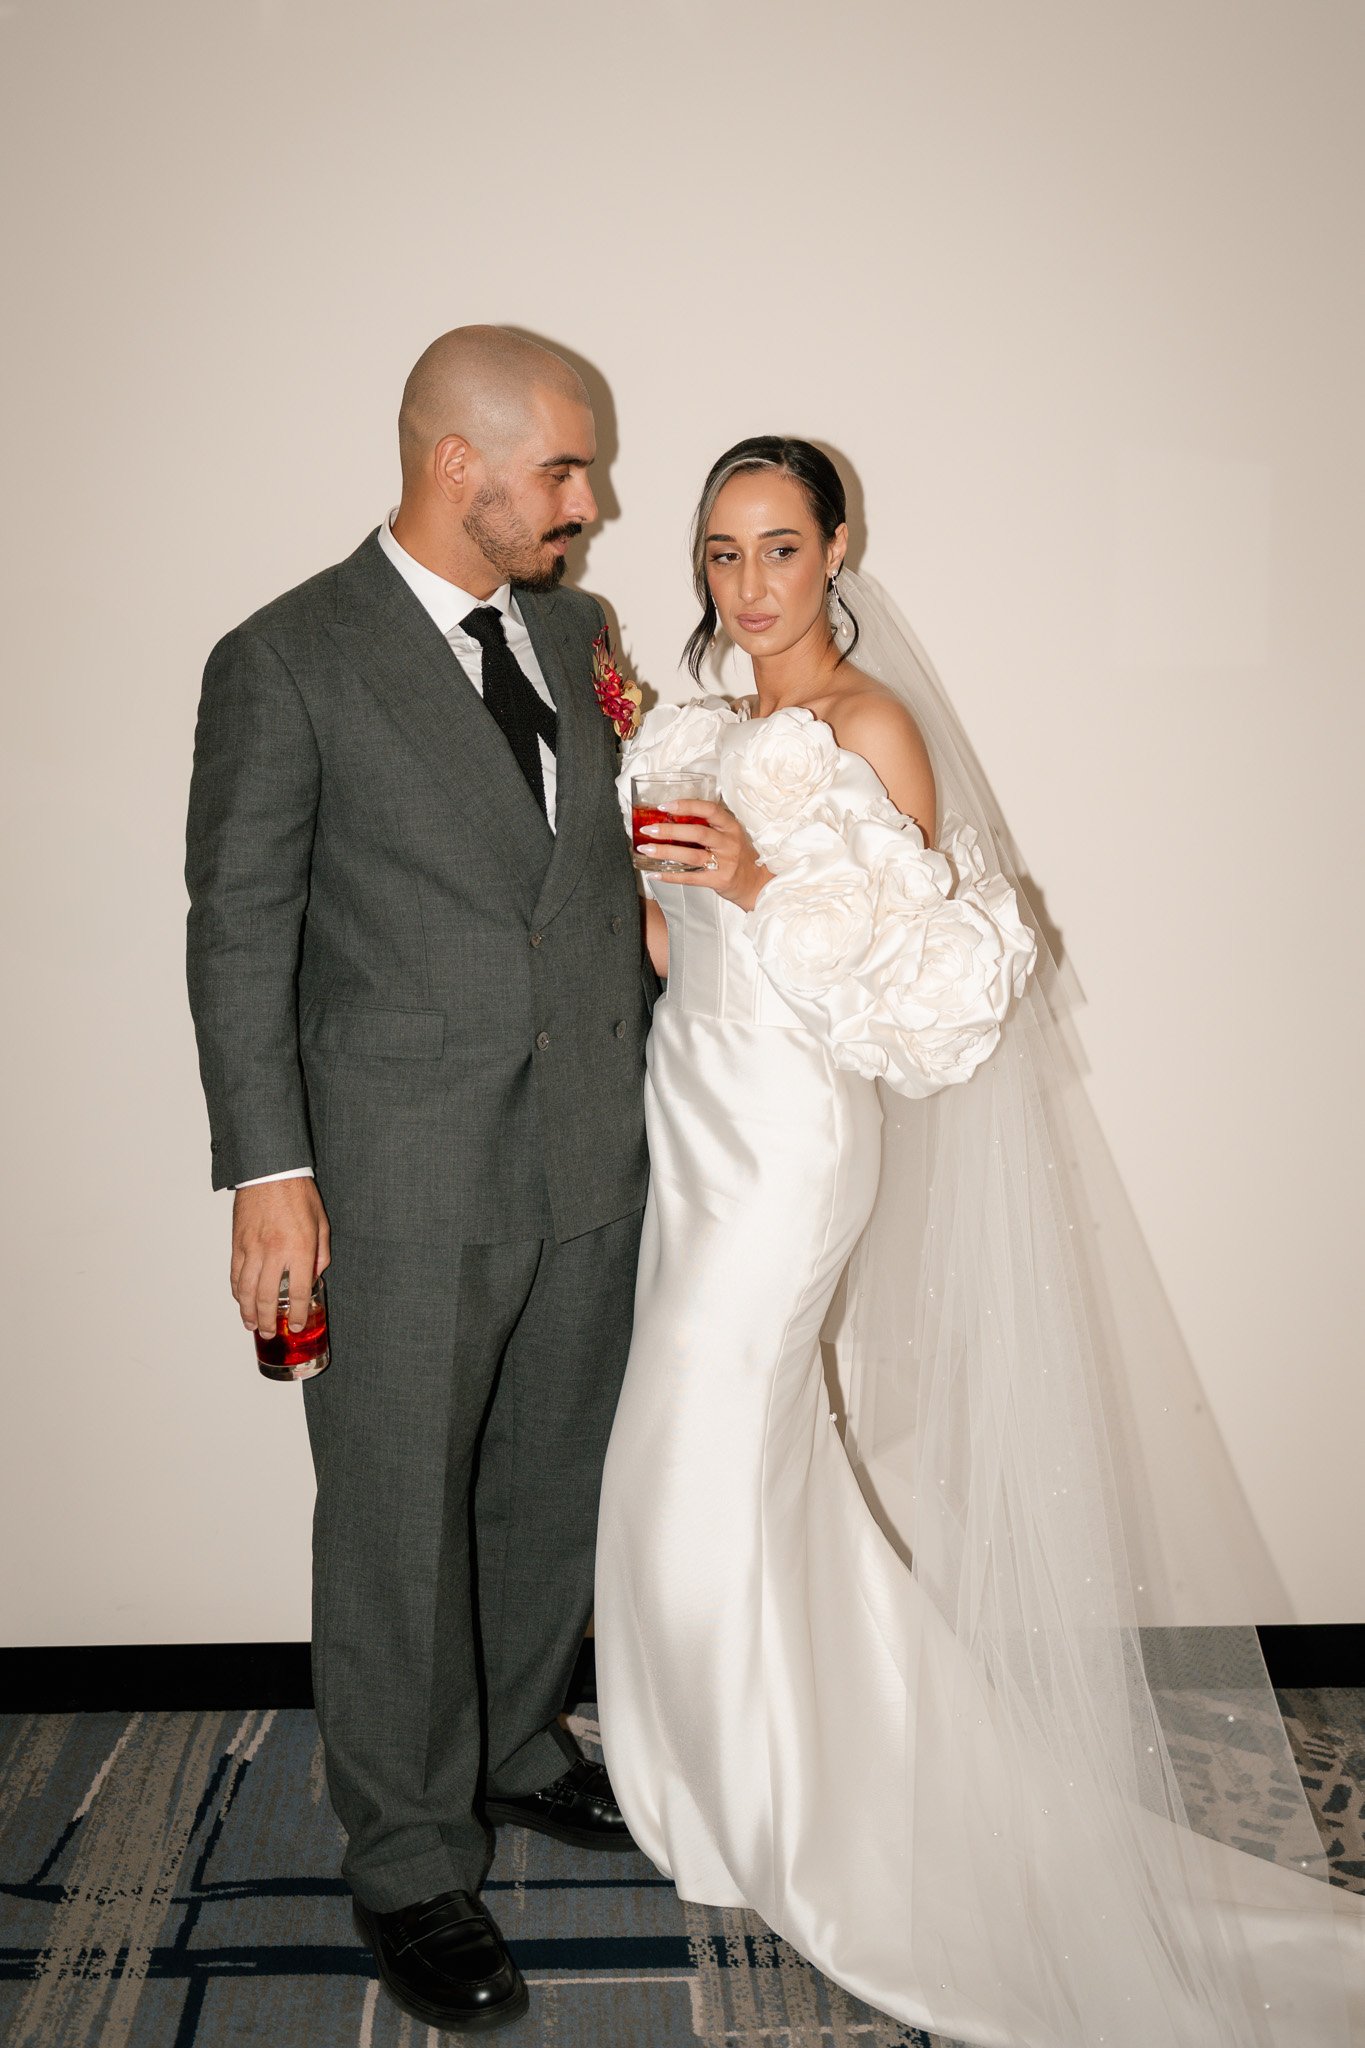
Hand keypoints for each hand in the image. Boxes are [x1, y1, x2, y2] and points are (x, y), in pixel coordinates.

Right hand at [231, 1179, 330, 1335]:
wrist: (270, 1171)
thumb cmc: (298, 1194)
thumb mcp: (321, 1223)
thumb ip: (320, 1253)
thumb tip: (314, 1276)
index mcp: (300, 1248)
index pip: (300, 1292)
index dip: (299, 1314)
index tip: (297, 1324)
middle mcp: (274, 1252)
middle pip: (269, 1298)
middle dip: (270, 1321)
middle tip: (271, 1333)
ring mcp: (252, 1249)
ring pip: (246, 1291)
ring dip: (249, 1313)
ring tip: (253, 1325)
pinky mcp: (237, 1244)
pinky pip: (235, 1275)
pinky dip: (237, 1292)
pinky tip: (241, 1302)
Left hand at [639, 800, 769, 912]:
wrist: (756, 884)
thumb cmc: (737, 857)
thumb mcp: (729, 836)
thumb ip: (709, 826)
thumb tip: (673, 817)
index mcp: (731, 826)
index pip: (709, 809)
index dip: (686, 805)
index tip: (665, 806)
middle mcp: (729, 842)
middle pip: (698, 832)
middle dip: (670, 830)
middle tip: (649, 829)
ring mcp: (725, 862)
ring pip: (692, 855)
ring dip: (666, 851)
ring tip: (646, 849)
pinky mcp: (719, 880)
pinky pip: (691, 877)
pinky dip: (671, 876)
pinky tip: (655, 874)